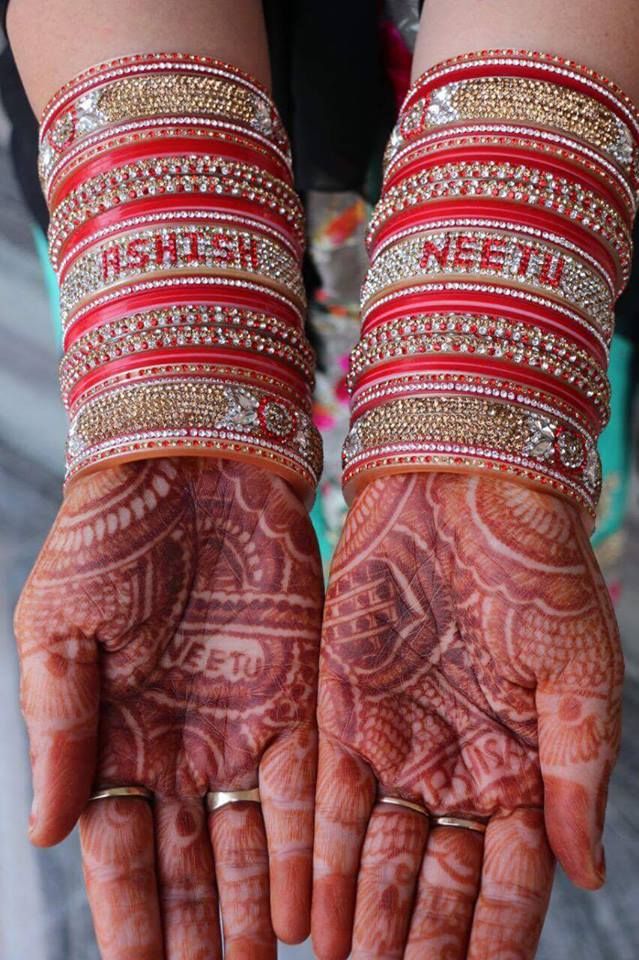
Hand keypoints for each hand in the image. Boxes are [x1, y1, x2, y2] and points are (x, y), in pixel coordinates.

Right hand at [15, 457, 322, 959]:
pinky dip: (303, 849)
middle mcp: (179, 746)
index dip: (128, 919)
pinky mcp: (298, 697)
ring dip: (254, 909)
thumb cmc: (111, 534)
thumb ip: (56, 729)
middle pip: (190, 864)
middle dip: (199, 933)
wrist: (190, 465)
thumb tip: (46, 835)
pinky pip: (301, 788)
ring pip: (249, 842)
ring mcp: (241, 726)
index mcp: (112, 736)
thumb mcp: (57, 629)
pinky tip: (306, 909)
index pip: (118, 853)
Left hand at [312, 473, 621, 959]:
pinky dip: (320, 864)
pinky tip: (311, 924)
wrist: (465, 492)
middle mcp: (455, 768)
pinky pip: (327, 803)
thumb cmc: (537, 573)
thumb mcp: (578, 676)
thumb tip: (591, 875)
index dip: (497, 943)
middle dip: (420, 948)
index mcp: (520, 767)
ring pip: (379, 858)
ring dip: (365, 925)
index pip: (510, 884)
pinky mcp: (342, 711)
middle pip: (436, 885)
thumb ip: (575, 777)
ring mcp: (396, 744)